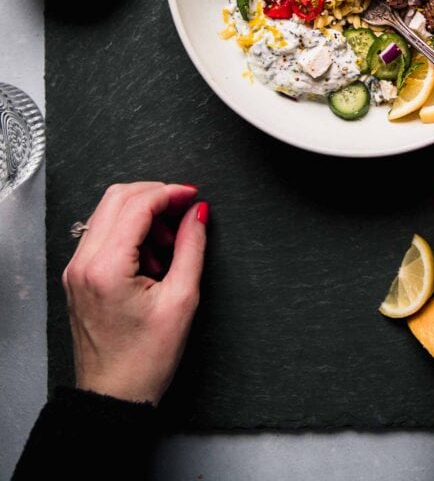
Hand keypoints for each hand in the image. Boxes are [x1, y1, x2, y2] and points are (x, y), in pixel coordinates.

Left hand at [62, 181, 208, 405]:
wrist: (113, 398)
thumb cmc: (144, 361)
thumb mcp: (181, 300)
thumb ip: (191, 247)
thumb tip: (197, 213)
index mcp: (106, 267)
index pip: (137, 204)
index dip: (170, 193)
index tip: (193, 196)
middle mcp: (83, 262)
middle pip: (117, 197)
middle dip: (155, 197)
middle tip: (184, 211)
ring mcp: (76, 269)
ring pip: (108, 212)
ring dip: (142, 215)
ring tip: (169, 246)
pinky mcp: (78, 276)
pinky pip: (102, 234)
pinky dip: (129, 232)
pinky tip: (151, 258)